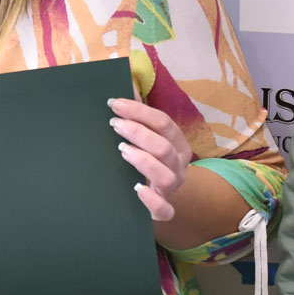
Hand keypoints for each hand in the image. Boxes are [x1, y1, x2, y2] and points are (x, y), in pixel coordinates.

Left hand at [109, 97, 193, 222]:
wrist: (156, 199)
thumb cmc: (148, 161)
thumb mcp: (145, 138)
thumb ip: (137, 114)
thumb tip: (125, 84)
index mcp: (177, 144)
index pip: (164, 123)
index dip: (139, 111)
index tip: (114, 104)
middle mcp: (179, 166)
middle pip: (164, 147)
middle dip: (138, 132)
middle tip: (114, 125)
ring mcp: (173, 189)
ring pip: (165, 175)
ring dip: (143, 160)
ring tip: (122, 150)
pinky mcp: (163, 210)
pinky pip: (164, 209)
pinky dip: (151, 200)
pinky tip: (135, 188)